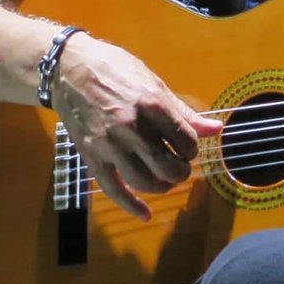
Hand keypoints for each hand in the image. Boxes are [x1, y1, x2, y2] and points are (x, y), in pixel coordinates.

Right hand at [53, 33, 223, 220]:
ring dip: (161, 186)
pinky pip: (113, 189)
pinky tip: (145, 214)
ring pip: (144, 181)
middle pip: (167, 166)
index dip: (191, 150)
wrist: (68, 69)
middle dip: (180, 173)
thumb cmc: (115, 69)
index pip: (185, 141)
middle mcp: (132, 127)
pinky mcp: (92, 156)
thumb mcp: (153, 83)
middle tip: (179, 168)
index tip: (186, 148)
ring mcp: (110, 144)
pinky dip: (131, 206)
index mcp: (152, 104)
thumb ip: (183, 112)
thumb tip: (215, 130)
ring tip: (164, 180)